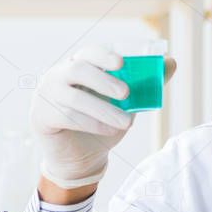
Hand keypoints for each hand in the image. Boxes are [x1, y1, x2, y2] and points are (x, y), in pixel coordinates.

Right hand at [29, 45, 176, 188]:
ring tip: (125, 123)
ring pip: (74, 97)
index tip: (121, 63)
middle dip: (103, 80)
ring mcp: (46, 95)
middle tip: (126, 93)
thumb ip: (144, 84)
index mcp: (79, 66)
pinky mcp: (40, 116)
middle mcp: (58, 75)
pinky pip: (65, 116)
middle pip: (77, 69)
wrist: (80, 158)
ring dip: (103, 110)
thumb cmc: (102, 124)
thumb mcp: (126, 104)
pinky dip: (90, 124)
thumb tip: (171, 62)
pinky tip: (108, 131)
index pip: (88, 52)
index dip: (103, 56)